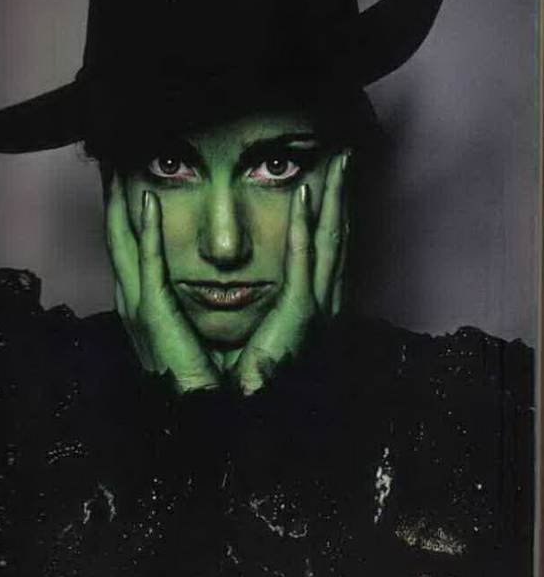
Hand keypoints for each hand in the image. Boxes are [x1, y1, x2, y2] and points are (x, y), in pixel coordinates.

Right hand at [105, 174, 219, 393]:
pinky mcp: (153, 314)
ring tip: (114, 169)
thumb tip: (219, 261)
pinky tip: (146, 200)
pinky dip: (147, 232)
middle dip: (110, 198)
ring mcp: (139, 306)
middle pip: (116, 237)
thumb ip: (198, 291)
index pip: (130, 244)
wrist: (215, 410)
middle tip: (109, 161)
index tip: (125, 177)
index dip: (122, 210)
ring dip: (117, 203)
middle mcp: (135, 299)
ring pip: (121, 242)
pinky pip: (148, 264)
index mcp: (147, 301)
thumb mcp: (200, 320)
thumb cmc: (215, 366)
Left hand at [231, 151, 349, 394]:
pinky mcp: (300, 314)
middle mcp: (320, 302)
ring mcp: (314, 308)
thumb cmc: (236, 375)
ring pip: (330, 240)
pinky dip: (306, 227)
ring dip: (334, 198)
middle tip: (345, 157)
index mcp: (309, 305)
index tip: (328, 179)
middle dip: (341, 194)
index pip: (324, 248)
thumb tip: (231, 265)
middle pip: (336, 235)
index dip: (330, 211)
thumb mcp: (245, 323)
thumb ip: (252, 296)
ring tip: (340, 162)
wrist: (235, 418)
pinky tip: (306, 195)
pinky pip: (304, 262)